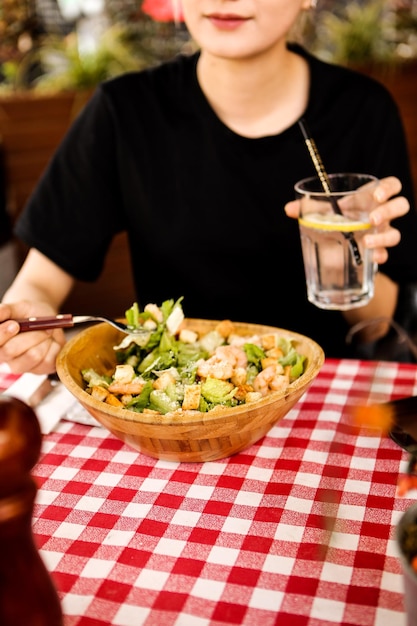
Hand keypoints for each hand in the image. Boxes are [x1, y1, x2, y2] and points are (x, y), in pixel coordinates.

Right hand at [0, 302, 65, 374]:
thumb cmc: (27, 314)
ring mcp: (22, 366)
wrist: (44, 317)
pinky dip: (54, 347)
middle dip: (28, 334)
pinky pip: (48, 361)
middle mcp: (5, 358)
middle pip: (11, 350)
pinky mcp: (40, 370)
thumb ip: (4, 310)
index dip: (3, 334)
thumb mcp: (16, 307)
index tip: (15, 324)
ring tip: (45, 331)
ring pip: (32, 356)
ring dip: (42, 339)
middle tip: (38, 324)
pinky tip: (50, 342)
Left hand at [285, 176, 409, 263]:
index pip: (392, 186)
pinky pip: (386, 254)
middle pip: (401, 206)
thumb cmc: (335, 221)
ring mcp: (382, 233)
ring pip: (396, 233)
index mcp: (370, 199)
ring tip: (366, 241)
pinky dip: (380, 256)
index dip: (388, 188)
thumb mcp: (323, 213)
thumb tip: (289, 209)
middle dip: (389, 211)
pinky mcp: (378, 251)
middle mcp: (381, 214)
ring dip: (384, 237)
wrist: (337, 246)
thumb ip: (308, 209)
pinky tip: (372, 258)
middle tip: (371, 220)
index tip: (376, 196)